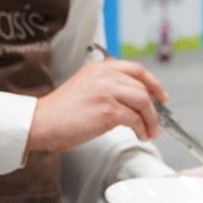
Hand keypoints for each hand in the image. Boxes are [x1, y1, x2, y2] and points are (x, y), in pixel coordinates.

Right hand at [29, 59, 165, 151]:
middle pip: (142, 87)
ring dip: (151, 120)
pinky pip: (135, 119)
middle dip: (154, 108)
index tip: (162, 96)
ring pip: (143, 102)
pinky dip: (141, 129)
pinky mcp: (107, 110)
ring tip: (150, 132)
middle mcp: (104, 75)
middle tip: (157, 122)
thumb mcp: (86, 88)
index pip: (136, 70)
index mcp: (99, 68)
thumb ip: (108, 88)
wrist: (41, 122)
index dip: (153, 83)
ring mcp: (106, 91)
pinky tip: (139, 135)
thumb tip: (134, 103)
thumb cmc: (60, 112)